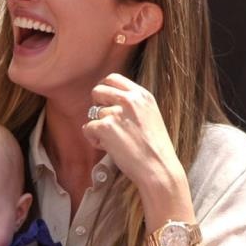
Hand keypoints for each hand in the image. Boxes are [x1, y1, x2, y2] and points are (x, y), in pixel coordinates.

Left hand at [84, 73, 186, 194]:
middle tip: (104, 122)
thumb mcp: (150, 115)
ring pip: (92, 113)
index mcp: (142, 95)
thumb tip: (110, 101)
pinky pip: (87, 128)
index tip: (104, 102)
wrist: (158, 167)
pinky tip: (108, 147)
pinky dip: (93, 140)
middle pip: (97, 91)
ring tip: (113, 141)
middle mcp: (129, 99)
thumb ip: (133, 105)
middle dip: (96, 106)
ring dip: (98, 128)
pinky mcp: (105, 127)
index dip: (104, 90)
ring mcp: (116, 112)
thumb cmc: (154, 148)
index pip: (113, 78)